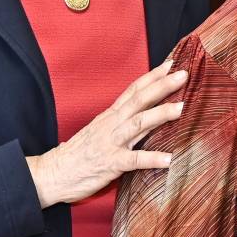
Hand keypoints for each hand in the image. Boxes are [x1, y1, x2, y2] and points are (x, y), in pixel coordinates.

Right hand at [27, 62, 187, 206]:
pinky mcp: (110, 163)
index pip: (133, 90)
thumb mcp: (101, 130)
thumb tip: (145, 114)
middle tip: (184, 75)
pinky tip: (170, 159)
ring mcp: (111, 142)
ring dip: (161, 114)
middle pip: (139, 100)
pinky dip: (152, 158)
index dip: (152, 76)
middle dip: (162, 86)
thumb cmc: (79, 153)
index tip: (172, 63)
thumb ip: (121, 121)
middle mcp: (112, 124)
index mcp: (110, 115)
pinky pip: (134, 160)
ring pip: (138, 124)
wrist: (52, 173)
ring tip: (182, 108)